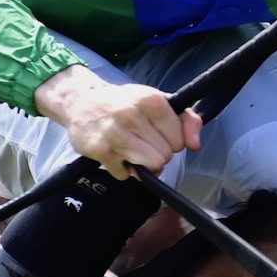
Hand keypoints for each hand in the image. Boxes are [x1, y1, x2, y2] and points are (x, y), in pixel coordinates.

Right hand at [34, 65, 201, 179]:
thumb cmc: (125, 102)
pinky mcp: (100, 150)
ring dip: (143, 165)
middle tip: (144, 143)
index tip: (160, 135)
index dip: (172, 142)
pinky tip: (116, 154)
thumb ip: (186, 119)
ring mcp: (115, 134)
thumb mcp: (157, 101)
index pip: (179, 140)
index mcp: (151, 101)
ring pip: (150, 167)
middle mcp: (132, 115)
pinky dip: (123, 169)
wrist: (81, 101)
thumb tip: (195, 144)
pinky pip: (126, 175)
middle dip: (158, 154)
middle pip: (165, 156)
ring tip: (134, 152)